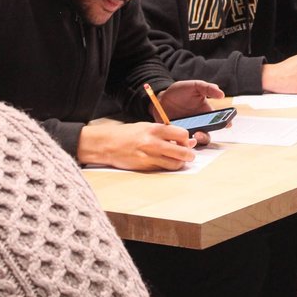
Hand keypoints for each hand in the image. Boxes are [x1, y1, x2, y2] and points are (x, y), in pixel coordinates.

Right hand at [78, 121, 196, 170]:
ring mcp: (149, 156)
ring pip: (175, 164)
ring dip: (180, 163)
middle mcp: (153, 143)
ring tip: (178, 160)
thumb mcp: (148, 127)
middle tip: (189, 155)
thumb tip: (188, 141)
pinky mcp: (145, 167)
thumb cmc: (128, 134)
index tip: (185, 142)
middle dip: (189, 155)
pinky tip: (164, 162)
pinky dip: (167, 167)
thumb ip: (167, 133)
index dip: (187, 140)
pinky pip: (163, 169)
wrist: (107, 144)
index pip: (182, 134)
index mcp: (155, 129)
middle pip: (182, 152)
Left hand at [156, 80, 224, 145]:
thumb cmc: (180, 91)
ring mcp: (187, 131)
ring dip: (193, 142)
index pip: (218, 122)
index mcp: (206, 113)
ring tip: (188, 136)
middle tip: (199, 133)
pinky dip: (180, 144)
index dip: (224, 124)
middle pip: (206, 136)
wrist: (161, 97)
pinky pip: (180, 143)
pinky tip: (177, 139)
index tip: (227, 124)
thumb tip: (221, 94)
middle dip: (204, 137)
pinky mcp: (176, 136)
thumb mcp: (194, 86)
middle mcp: (199, 125)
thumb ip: (207, 88)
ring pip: (194, 143)